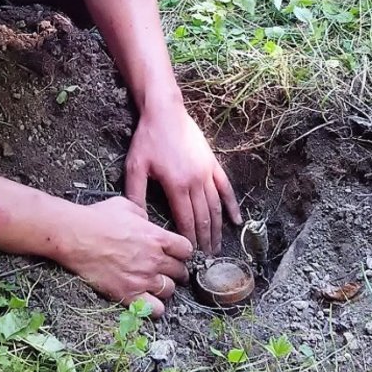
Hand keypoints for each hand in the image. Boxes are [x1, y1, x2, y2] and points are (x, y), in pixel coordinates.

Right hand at [58, 195, 191, 317]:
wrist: (75, 236)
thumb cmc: (97, 218)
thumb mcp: (125, 205)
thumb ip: (143, 214)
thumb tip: (147, 221)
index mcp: (157, 237)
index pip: (186, 250)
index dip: (181, 252)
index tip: (175, 253)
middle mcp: (155, 259)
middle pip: (180, 271)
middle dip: (176, 270)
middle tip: (167, 270)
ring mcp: (143, 279)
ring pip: (170, 290)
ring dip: (165, 287)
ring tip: (155, 284)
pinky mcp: (129, 294)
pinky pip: (155, 309)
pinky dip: (155, 307)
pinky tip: (147, 300)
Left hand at [124, 103, 240, 254]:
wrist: (165, 111)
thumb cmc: (147, 138)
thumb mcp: (135, 167)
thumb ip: (135, 195)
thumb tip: (138, 220)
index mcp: (176, 186)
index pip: (185, 220)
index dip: (189, 240)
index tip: (190, 256)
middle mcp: (195, 182)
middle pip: (203, 217)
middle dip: (205, 240)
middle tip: (207, 259)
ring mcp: (207, 172)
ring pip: (216, 206)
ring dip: (218, 228)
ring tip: (218, 246)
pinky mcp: (213, 164)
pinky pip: (225, 188)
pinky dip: (231, 205)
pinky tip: (237, 220)